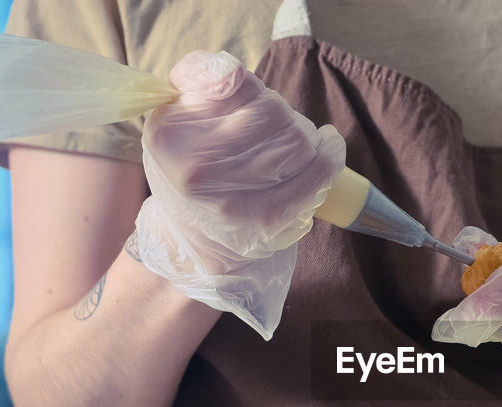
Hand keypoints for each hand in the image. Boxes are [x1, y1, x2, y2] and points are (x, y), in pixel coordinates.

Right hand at [135, 50, 345, 338]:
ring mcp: (233, 199)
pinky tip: (329, 147)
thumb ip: (197, 83)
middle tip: (276, 125)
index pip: (231, 81)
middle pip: (272, 110)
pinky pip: (317, 176)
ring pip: (298, 140)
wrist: (193, 241)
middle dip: (283, 111)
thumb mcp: (174, 120)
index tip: (251, 94)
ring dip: (306, 135)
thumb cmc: (190, 168)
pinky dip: (330, 157)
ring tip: (295, 141)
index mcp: (171, 133)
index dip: (249, 84)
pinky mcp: (268, 221)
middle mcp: (197, 168)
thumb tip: (228, 70)